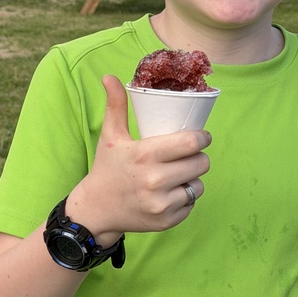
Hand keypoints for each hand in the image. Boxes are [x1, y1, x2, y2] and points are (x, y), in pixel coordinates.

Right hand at [69, 74, 211, 241]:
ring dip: (193, 178)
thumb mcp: (110, 136)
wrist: (96, 209)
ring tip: (179, 174)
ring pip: (198, 185)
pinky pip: (190, 204)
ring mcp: (161, 204)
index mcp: (144, 156)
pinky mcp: (166, 221)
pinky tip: (171, 194)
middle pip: (201, 163)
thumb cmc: (107, 168)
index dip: (201, 138)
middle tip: (188, 156)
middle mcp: (154, 181)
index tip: (200, 137)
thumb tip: (109, 76)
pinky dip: (185, 198)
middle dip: (198, 157)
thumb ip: (115, 105)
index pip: (191, 143)